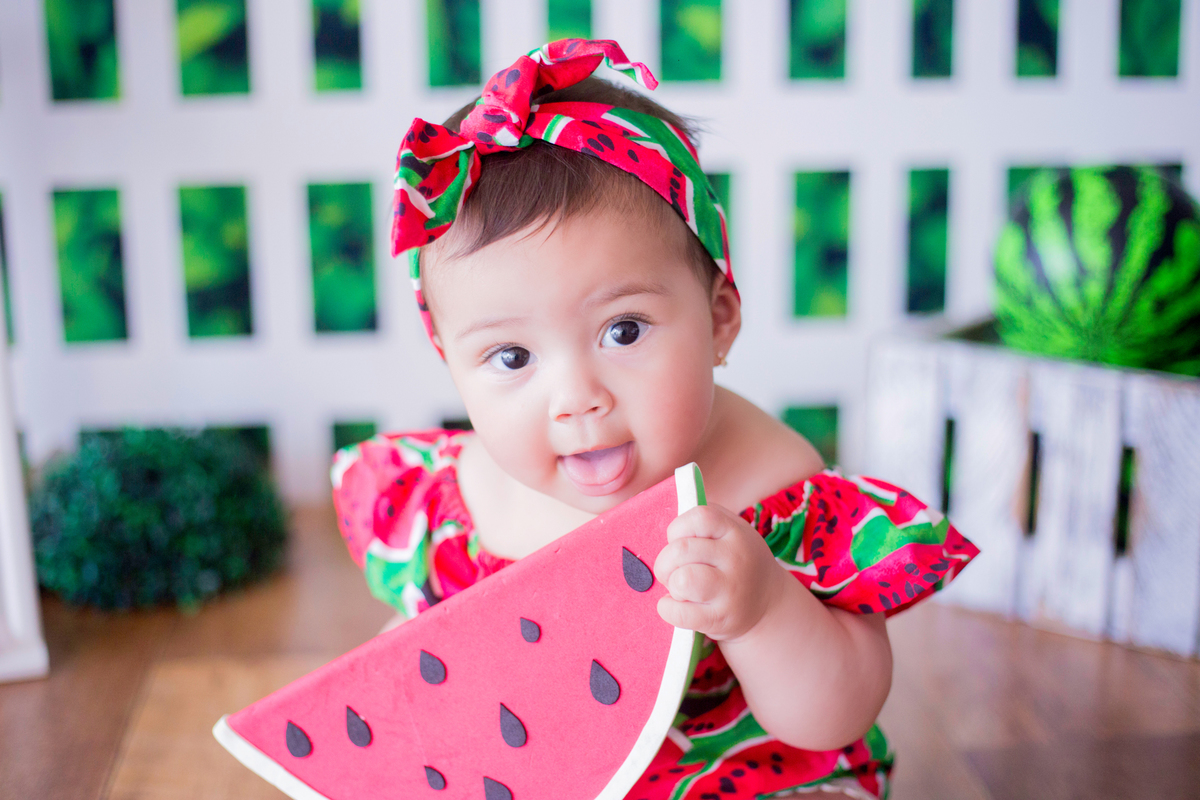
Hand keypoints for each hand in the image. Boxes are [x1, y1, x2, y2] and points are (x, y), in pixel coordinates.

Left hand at [652, 504, 785, 640]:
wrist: (768, 603)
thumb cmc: (736, 562)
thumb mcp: (732, 532)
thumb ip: (703, 524)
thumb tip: (665, 530)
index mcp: (735, 531)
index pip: (698, 517)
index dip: (678, 529)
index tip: (679, 542)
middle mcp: (736, 558)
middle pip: (681, 550)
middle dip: (665, 562)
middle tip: (671, 570)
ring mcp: (730, 590)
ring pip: (682, 580)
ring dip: (671, 584)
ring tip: (678, 588)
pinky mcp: (721, 618)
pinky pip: (680, 613)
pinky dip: (668, 609)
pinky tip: (675, 606)